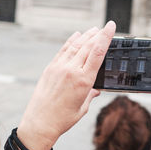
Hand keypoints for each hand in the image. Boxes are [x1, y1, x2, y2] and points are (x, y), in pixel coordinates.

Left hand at [17, 21, 115, 149]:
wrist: (39, 122)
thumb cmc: (62, 118)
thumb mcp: (83, 107)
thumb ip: (90, 94)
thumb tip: (96, 89)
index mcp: (84, 81)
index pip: (98, 52)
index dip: (106, 37)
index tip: (111, 26)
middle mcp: (71, 71)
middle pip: (88, 46)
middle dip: (99, 34)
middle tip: (105, 26)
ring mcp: (59, 67)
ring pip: (75, 46)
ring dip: (86, 36)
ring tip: (93, 29)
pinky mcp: (50, 68)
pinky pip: (63, 51)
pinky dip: (70, 41)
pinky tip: (76, 36)